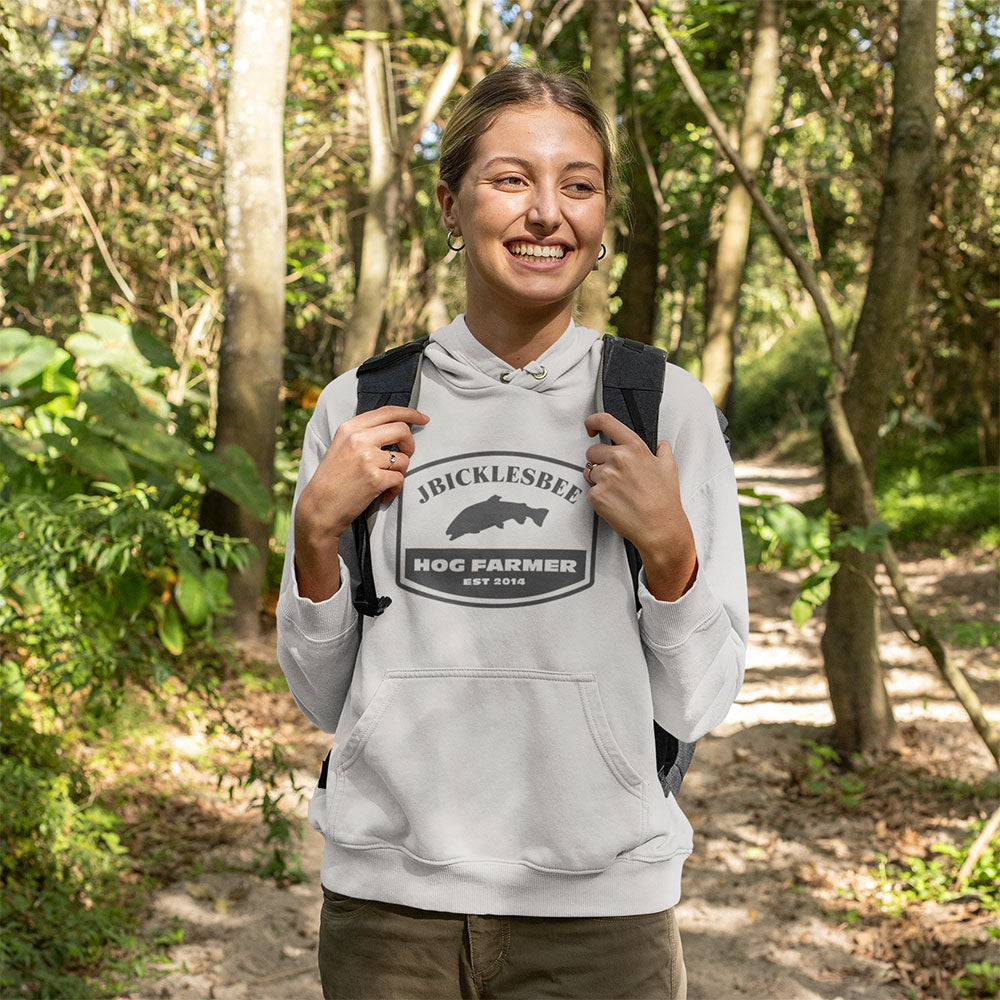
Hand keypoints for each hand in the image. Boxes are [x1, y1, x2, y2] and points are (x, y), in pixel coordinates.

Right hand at [293, 406, 427, 600]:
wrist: (318, 508)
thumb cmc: (332, 480)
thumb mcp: (341, 447)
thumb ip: (363, 435)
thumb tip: (394, 429)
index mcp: (350, 428)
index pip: (387, 412)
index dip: (410, 413)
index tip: (423, 419)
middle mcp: (359, 439)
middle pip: (402, 430)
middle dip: (410, 444)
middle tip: (406, 455)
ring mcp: (367, 458)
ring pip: (404, 458)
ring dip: (399, 472)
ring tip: (385, 482)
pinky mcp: (375, 478)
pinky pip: (400, 479)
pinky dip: (395, 489)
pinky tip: (382, 494)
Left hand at [584, 412, 696, 601]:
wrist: (660, 528)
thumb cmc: (665, 500)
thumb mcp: (669, 467)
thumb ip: (661, 450)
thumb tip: (659, 444)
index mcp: (634, 447)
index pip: (605, 422)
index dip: (593, 421)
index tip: (590, 426)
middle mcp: (618, 458)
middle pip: (592, 452)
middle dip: (600, 462)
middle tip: (616, 476)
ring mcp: (605, 477)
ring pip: (589, 472)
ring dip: (598, 480)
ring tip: (618, 492)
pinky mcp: (596, 495)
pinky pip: (590, 491)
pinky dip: (599, 497)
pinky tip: (615, 503)